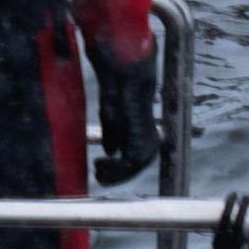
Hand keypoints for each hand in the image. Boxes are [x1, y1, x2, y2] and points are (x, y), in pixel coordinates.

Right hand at [92, 51, 161, 185]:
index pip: (136, 160)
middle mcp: (151, 139)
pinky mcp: (141, 138)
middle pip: (135, 168)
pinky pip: (129, 162)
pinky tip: (99, 164)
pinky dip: (114, 167)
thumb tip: (112, 150)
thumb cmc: (118, 90)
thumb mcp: (113, 115)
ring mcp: (148, 139)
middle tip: (97, 175)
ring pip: (133, 168)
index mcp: (146, 134)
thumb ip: (114, 133)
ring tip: (97, 171)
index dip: (119, 170)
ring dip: (113, 174)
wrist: (125, 73)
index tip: (99, 170)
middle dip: (115, 176)